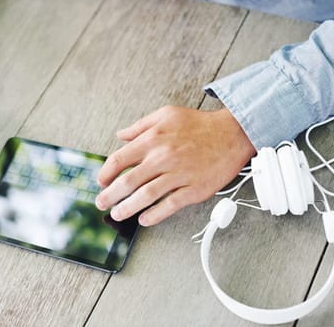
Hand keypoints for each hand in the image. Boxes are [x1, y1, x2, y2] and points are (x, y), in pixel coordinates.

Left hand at [95, 105, 255, 225]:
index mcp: (153, 139)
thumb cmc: (199, 124)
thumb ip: (140, 126)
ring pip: (145, 196)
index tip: (101, 181)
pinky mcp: (193, 189)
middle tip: (101, 203)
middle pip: (128, 182)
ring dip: (127, 209)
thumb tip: (120, 135)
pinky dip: (154, 215)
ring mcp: (178, 175)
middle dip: (110, 196)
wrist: (232, 134)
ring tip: (118, 214)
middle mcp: (163, 157)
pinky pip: (169, 205)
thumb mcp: (166, 114)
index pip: (119, 159)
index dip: (106, 173)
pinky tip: (144, 219)